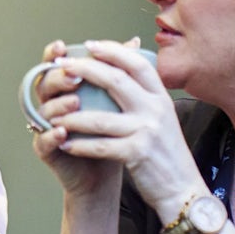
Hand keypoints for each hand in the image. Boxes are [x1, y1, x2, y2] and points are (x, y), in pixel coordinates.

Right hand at [29, 39, 124, 198]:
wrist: (108, 170)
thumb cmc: (112, 132)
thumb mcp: (119, 100)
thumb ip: (120, 70)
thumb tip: (133, 41)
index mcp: (65, 88)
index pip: (54, 66)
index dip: (53, 55)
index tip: (62, 46)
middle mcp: (52, 104)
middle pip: (45, 84)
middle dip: (58, 77)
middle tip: (75, 76)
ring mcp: (46, 127)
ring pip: (42, 111)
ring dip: (57, 105)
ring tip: (75, 102)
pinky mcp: (46, 150)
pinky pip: (42, 140)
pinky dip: (50, 135)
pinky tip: (62, 132)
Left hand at [34, 38, 198, 211]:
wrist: (183, 189)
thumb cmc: (166, 152)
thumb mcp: (163, 117)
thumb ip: (146, 94)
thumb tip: (128, 66)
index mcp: (161, 97)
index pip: (137, 64)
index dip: (113, 50)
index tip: (89, 44)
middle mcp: (155, 109)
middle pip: (116, 80)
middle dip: (84, 70)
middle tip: (61, 64)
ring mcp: (147, 131)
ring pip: (100, 117)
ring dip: (71, 116)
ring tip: (51, 115)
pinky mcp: (137, 154)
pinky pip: (100, 146)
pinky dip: (79, 145)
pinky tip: (64, 144)